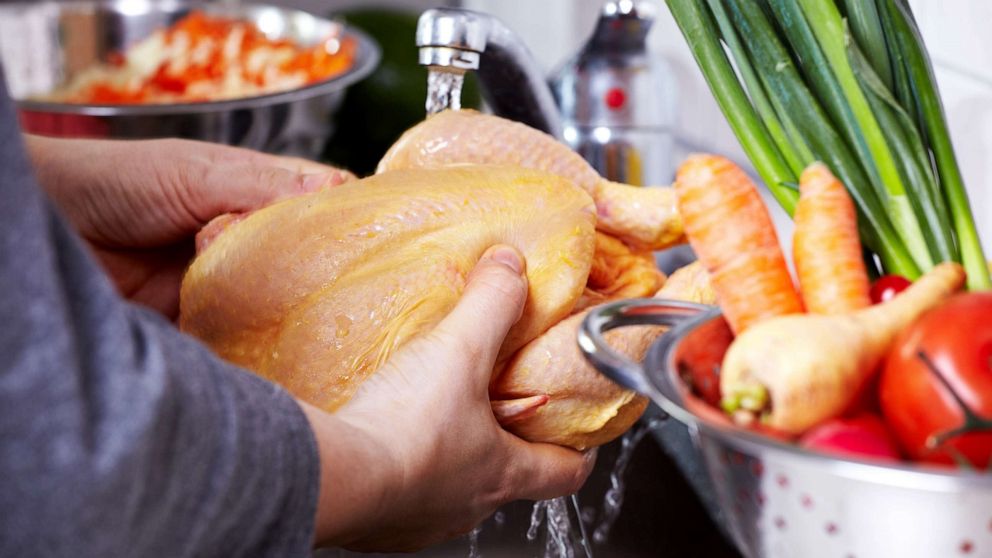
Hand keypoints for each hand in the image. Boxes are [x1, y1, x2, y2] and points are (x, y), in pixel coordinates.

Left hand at [25, 135, 351, 317]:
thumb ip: (262, 185)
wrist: (44, 229)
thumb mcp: (195, 172)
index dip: (348, 221)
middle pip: (304, 261)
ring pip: (276, 302)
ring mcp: (222, 282)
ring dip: (293, 315)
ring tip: (329, 332)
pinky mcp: (197, 324)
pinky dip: (255, 348)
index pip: (317, 205)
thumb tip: (338, 190)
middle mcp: (244, 238)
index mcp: (251, 191)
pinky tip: (281, 354)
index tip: (383, 242)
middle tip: (359, 300)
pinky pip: (238, 339)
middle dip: (329, 278)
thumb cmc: (112, 182)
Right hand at [300, 246, 595, 551]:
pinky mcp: (381, 525)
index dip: (579, 449)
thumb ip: (492, 303)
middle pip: (507, 476)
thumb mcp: (461, 349)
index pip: (565, 472)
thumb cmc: (408, 426)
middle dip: (505, 439)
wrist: (335, 478)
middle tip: (496, 401)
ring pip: (453, 487)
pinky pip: (404, 495)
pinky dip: (403, 466)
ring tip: (432, 413)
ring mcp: (424, 521)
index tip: (577, 430)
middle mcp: (470, 506)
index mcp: (505, 473)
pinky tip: (385, 436)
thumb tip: (511, 267)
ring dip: (450, 453)